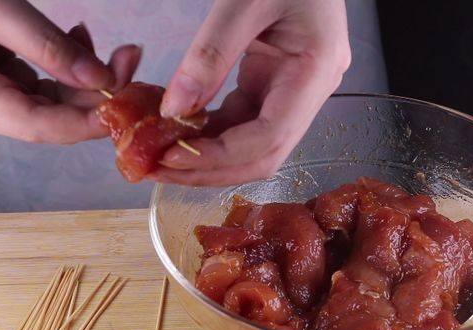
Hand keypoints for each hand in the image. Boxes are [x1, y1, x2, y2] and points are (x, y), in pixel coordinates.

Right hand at [0, 0, 140, 143]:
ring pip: (49, 101)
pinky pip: (38, 82)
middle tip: (130, 61)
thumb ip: (51, 47)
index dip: (88, 120)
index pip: (39, 125)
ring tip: (114, 49)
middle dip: (94, 93)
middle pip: (48, 116)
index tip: (128, 102)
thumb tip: (103, 80)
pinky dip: (63, 65)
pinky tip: (80, 38)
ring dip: (83, 77)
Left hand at [152, 0, 350, 185]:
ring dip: (205, 157)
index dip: (220, 156)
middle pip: (262, 154)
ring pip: (250, 144)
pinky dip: (208, 132)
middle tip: (158, 169)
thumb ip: (210, 54)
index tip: (172, 157)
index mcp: (315, 72)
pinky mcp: (274, 84)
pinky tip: (176, 132)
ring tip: (159, 157)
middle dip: (210, 169)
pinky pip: (240, 121)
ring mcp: (293, 91)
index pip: (269, 137)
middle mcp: (310, 91)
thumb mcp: (243, 1)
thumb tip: (173, 108)